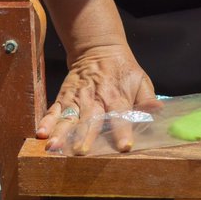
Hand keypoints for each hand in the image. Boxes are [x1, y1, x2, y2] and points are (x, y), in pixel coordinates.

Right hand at [37, 44, 156, 153]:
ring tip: (54, 147)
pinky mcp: (65, 97)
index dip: (123, 130)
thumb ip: (148, 98)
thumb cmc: (123, 70)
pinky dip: (47, 121)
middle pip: (90, 119)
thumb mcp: (141, 80)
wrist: (98, 48)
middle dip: (85, 135)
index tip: (124, 146)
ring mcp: (78, 98)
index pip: (121, 115)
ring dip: (61, 132)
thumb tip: (158, 111)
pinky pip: (54, 110)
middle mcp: (96, 99)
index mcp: (117, 96)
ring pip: (69, 117)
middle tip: (81, 151)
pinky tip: (41, 132)